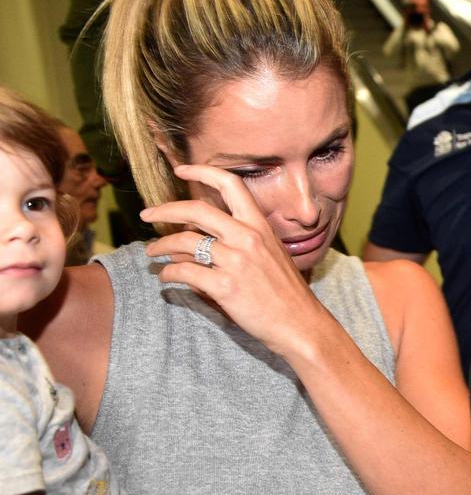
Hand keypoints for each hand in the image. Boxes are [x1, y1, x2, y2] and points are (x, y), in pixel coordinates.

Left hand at [139, 164, 335, 358]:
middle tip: (147, 214)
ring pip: (184, 241)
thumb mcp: (269, 256)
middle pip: (196, 210)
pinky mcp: (225, 286)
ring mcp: (236, 261)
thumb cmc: (285, 292)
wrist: (300, 324)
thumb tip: (195, 237)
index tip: (182, 170)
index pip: (231, 184)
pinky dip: (169, 273)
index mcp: (260, 225)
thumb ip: (238, 242)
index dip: (202, 172)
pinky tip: (166, 277)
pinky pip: (184, 271)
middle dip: (165, 210)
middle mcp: (248, 237)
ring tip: (152, 253)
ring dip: (160, 246)